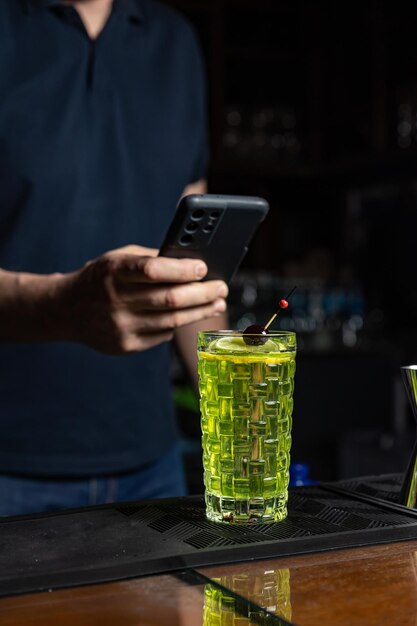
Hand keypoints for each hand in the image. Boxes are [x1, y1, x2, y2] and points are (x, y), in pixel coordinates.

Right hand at [58, 245, 227, 353]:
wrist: (66, 309)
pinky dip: (178, 324)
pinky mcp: (125, 346)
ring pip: (171, 321)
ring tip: (217, 303)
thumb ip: (151, 260)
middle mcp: (115, 300)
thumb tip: (192, 264)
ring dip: (200, 311)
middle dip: (202, 293)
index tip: (204, 268)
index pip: (154, 270)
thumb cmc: (101, 278)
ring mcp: (120, 326)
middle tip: (222, 288)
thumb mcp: (118, 259)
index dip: (182, 269)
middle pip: (169, 299)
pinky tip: (189, 315)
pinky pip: (162, 335)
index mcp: (113, 271)